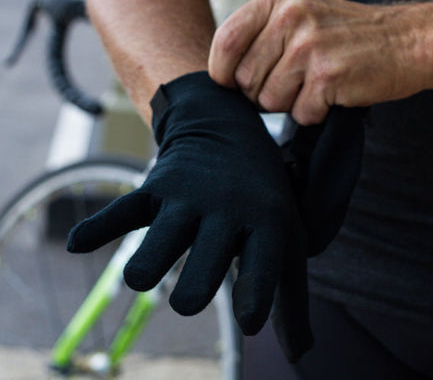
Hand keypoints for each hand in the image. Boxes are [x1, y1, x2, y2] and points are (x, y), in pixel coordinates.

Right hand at [67, 72, 312, 360]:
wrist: (229, 131)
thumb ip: (292, 299)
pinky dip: (97, 228)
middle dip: (190, 297)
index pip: (262, 274)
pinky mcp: (156, 187)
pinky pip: (122, 210)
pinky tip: (77, 243)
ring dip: (144, 271)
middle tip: (192, 294)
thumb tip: (300, 357)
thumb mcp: (287, 238)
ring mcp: (188, 197)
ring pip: (155, 251)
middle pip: (199, 278)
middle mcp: (226, 210)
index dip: (253, 304)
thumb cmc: (263, 199)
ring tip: (144, 275)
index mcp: (266, 223)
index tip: (248, 323)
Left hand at [209, 0, 429, 123]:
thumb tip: (221, 75)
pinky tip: (332, 94)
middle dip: (263, 92)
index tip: (234, 84)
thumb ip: (260, 34)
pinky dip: (313, 112)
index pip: (225, 42)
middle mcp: (290, 16)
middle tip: (293, 82)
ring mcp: (309, 45)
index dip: (222, 73)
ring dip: (290, 103)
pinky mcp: (327, 75)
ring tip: (315, 84)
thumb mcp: (299, 13)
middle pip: (245, 79)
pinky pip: (299, 113)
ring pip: (269, 101)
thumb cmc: (343, 35)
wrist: (406, 42)